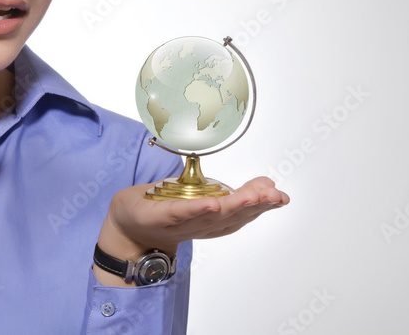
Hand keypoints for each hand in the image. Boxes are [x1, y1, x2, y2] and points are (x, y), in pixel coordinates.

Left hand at [93, 177, 288, 284]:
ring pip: (211, 216)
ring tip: (253, 196)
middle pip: (231, 216)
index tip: (281, 196)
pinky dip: (196, 210)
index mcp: (213, 220)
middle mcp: (201, 225)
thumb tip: (266, 183)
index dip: (263, 206)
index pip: (242, 213)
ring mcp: (180, 223)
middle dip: (255, 206)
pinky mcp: (159, 217)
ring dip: (233, 206)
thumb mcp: (204, 196)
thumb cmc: (165, 208)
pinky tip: (210, 204)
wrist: (127, 226)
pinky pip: (179, 214)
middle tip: (275, 196)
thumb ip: (233, 192)